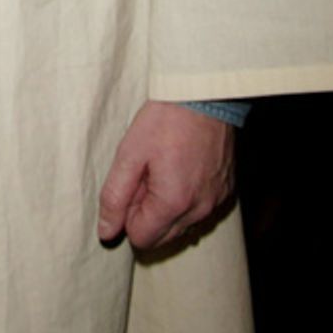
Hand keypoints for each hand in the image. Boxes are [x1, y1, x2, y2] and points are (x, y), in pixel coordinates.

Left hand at [97, 100, 234, 250]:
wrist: (204, 94)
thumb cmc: (164, 120)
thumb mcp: (129, 154)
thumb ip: (115, 197)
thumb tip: (106, 233)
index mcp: (173, 203)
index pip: (141, 238)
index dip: (128, 214)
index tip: (133, 183)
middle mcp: (200, 210)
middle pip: (162, 238)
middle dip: (148, 213)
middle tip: (147, 174)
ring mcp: (217, 202)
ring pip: (182, 226)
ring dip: (167, 207)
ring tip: (165, 168)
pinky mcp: (227, 191)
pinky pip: (200, 211)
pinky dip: (187, 198)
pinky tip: (182, 168)